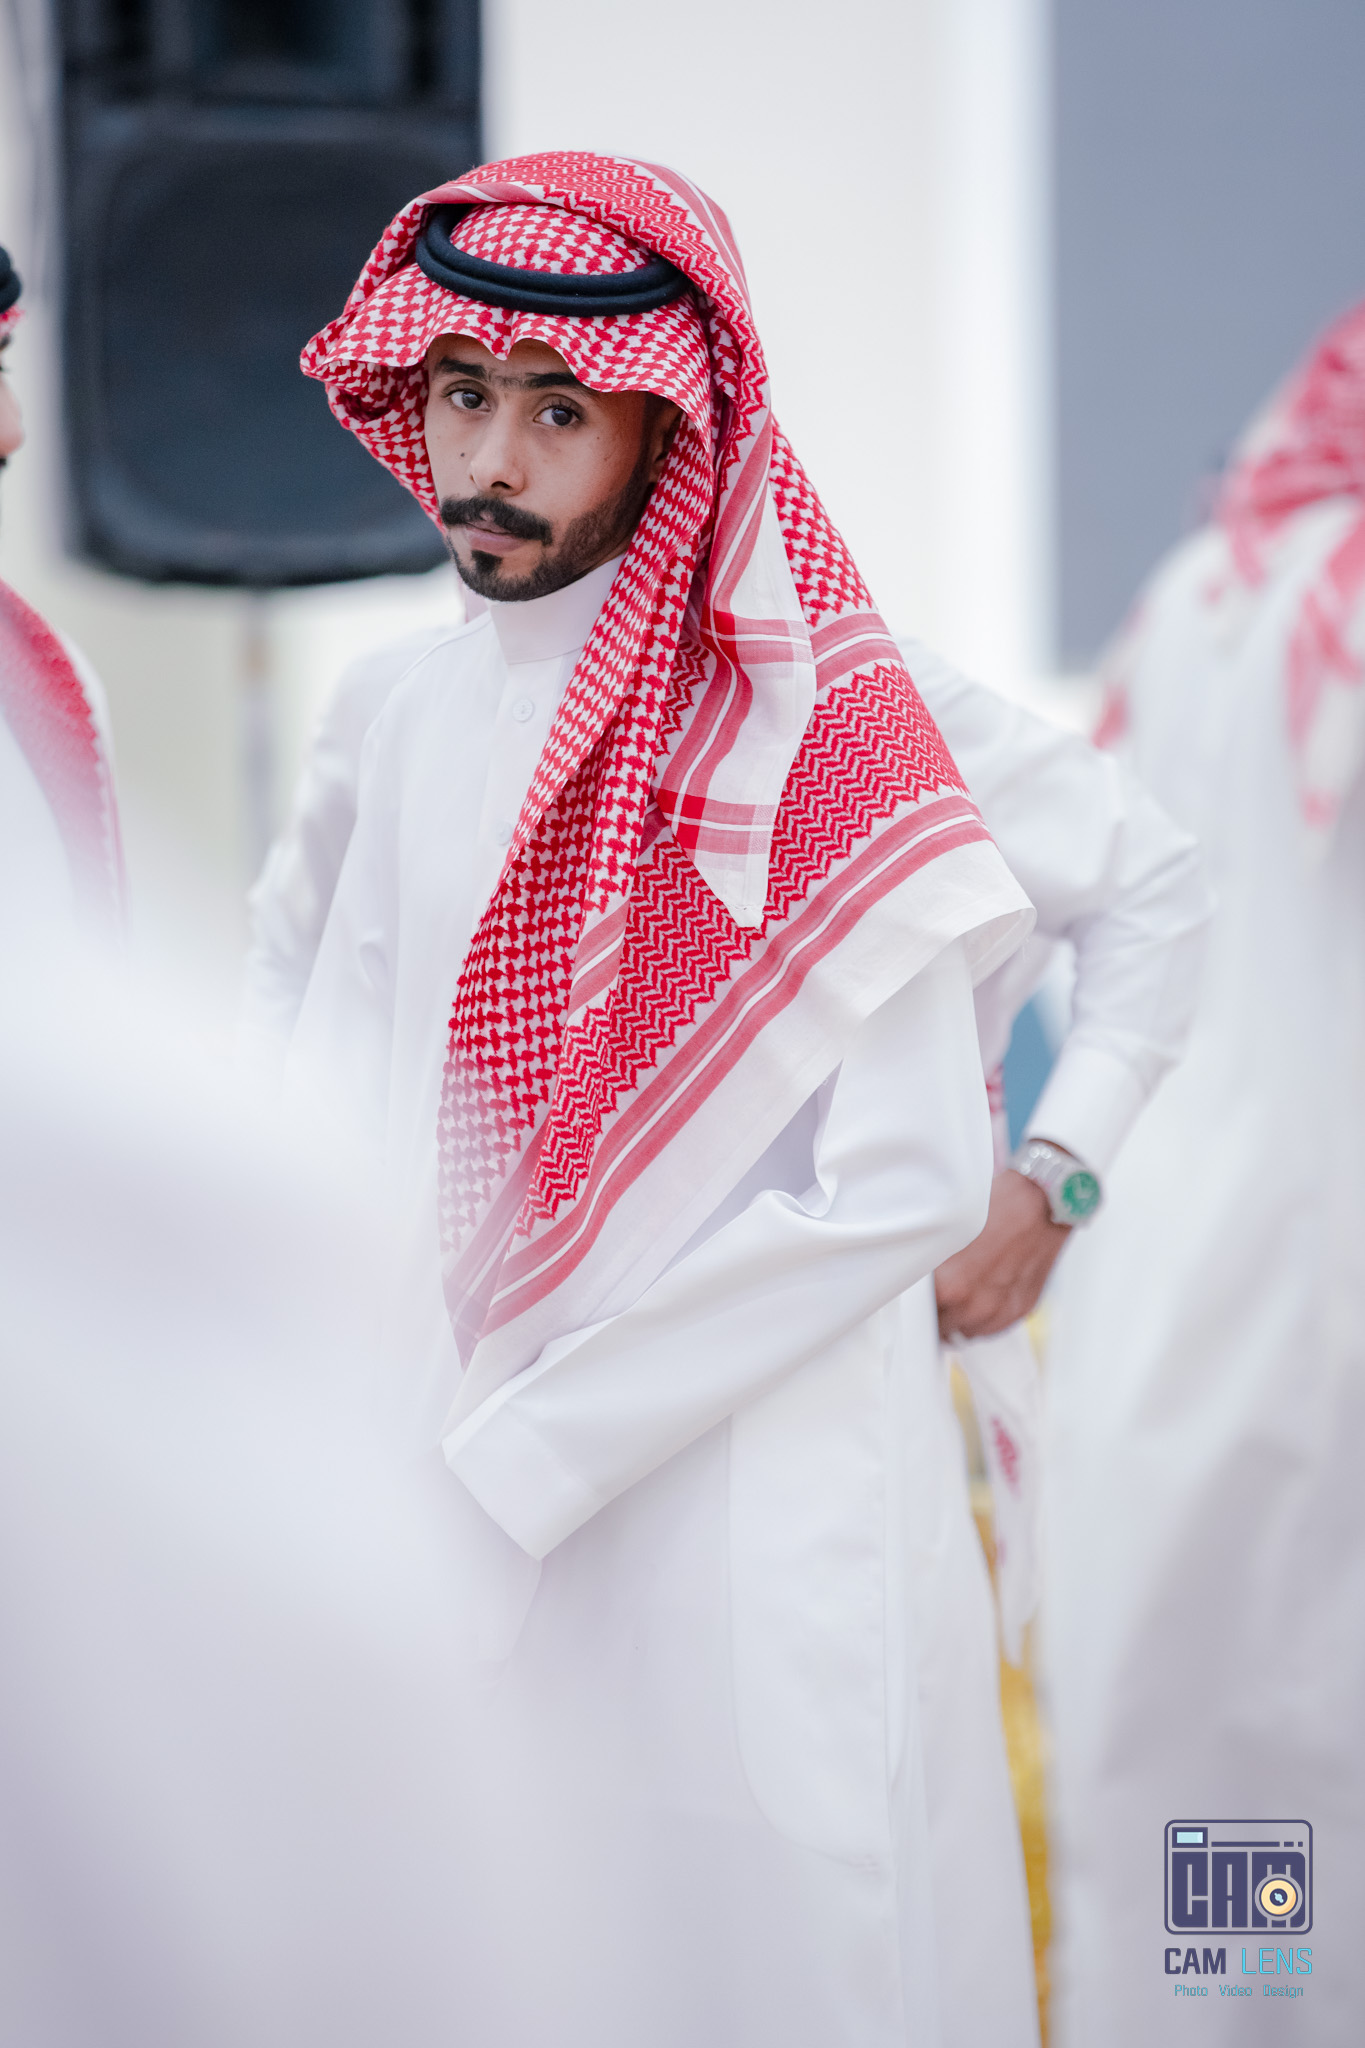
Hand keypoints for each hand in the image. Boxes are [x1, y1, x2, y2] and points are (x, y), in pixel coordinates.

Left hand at [934, 1168, 1070, 1341]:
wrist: (1042, 1202)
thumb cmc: (996, 1208)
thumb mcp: (946, 1232)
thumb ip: (931, 1265)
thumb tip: (918, 1279)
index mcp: (948, 1287)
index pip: (919, 1315)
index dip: (919, 1303)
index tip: (920, 1295)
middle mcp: (973, 1306)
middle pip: (941, 1326)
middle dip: (939, 1310)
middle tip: (942, 1288)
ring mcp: (998, 1312)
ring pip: (966, 1331)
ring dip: (962, 1316)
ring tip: (966, 1288)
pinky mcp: (1019, 1311)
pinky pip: (991, 1328)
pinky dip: (986, 1315)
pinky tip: (986, 1291)